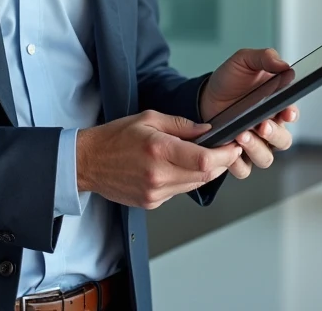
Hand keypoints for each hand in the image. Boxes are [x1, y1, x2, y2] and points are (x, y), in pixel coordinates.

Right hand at [76, 111, 241, 208]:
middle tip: (227, 150)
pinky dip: (186, 179)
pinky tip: (180, 167)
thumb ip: (181, 125)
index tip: (234, 146)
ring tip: (204, 156)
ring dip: (206, 172)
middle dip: (221, 163)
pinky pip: (179, 192)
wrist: (88, 163)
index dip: (225, 155)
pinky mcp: (152, 202)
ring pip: (195, 185)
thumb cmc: (114, 138)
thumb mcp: (149, 118)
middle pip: (205, 176)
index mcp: (158, 149)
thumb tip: (207, 130)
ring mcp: (155, 192)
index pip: (204, 160)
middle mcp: (158, 175)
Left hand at [200, 49, 298, 179]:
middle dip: (274, 134)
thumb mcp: (245, 60)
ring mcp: (254, 144)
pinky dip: (237, 164)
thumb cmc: (230, 80)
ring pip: (265, 158)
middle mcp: (269, 128)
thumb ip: (265, 58)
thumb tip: (285, 65)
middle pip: (283, 141)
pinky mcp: (236, 157)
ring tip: (241, 134)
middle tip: (261, 124)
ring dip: (256, 149)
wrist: (204, 96)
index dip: (291, 115)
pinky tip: (230, 150)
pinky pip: (244, 169)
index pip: (291, 114)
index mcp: (276, 106)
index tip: (286, 112)